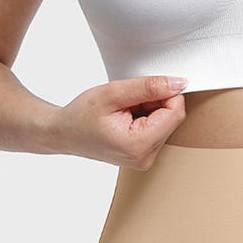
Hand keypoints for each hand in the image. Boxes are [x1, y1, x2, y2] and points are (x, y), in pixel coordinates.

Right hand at [50, 75, 187, 167]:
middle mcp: (145, 158)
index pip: (175, 112)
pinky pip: (158, 129)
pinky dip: (146, 117)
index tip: (141, 90)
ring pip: (166, 122)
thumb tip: (179, 83)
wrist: (63, 133)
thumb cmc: (80, 115)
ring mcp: (145, 159)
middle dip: (155, 102)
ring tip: (123, 111)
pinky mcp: (143, 156)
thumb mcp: (113, 93)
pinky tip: (125, 118)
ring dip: (149, 109)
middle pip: (172, 118)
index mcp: (138, 146)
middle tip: (126, 102)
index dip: (165, 93)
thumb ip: (148, 87)